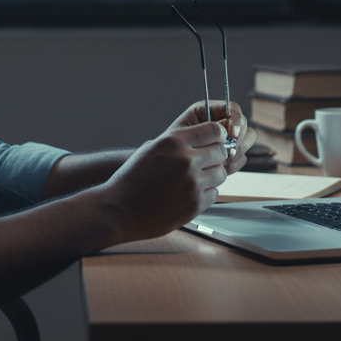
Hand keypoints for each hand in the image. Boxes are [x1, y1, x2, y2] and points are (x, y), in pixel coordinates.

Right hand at [98, 121, 230, 242]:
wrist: (119, 210)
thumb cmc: (132, 179)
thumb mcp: (152, 148)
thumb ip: (179, 142)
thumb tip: (206, 140)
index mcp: (174, 141)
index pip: (215, 130)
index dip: (217, 137)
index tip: (214, 143)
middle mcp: (186, 160)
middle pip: (221, 152)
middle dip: (215, 158)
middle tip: (202, 165)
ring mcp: (192, 183)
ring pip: (221, 174)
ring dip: (211, 177)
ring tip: (192, 182)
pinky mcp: (195, 204)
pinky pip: (214, 194)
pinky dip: (205, 195)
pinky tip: (187, 195)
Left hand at [170, 100, 256, 174]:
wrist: (165, 166)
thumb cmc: (170, 146)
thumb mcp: (183, 133)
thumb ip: (206, 130)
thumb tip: (228, 134)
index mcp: (210, 111)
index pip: (233, 109)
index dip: (236, 120)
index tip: (232, 133)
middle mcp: (222, 123)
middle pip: (244, 125)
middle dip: (239, 139)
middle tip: (229, 152)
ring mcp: (228, 140)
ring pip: (246, 142)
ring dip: (237, 153)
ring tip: (222, 163)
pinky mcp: (229, 156)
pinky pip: (241, 158)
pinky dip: (234, 165)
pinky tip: (223, 169)